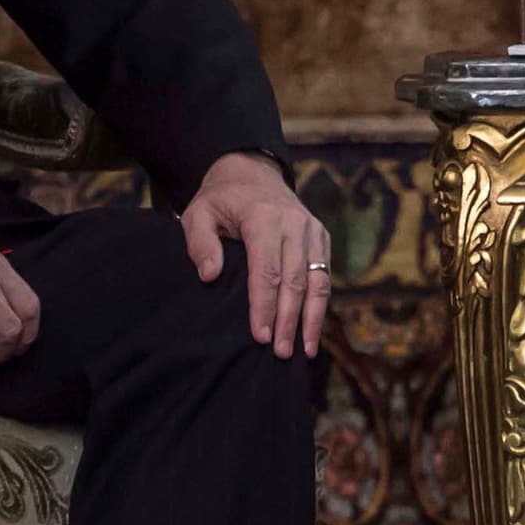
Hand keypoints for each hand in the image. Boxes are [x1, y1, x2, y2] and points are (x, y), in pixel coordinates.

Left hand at [177, 152, 329, 358]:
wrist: (252, 172)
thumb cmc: (222, 199)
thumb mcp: (200, 212)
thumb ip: (200, 242)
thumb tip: (209, 275)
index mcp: (264, 217)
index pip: (267, 270)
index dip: (264, 305)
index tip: (261, 335)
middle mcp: (295, 223)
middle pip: (295, 280)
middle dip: (289, 319)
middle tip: (281, 352)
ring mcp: (312, 230)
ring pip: (317, 281)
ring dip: (311, 318)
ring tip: (304, 350)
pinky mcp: (322, 238)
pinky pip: (324, 276)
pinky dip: (320, 305)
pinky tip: (313, 330)